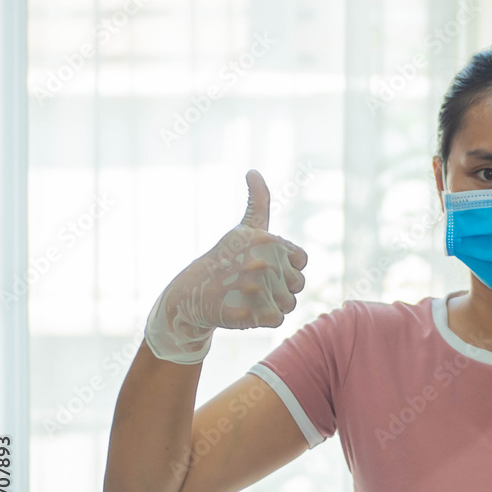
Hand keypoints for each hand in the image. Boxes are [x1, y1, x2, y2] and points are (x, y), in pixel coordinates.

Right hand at [144, 170, 307, 363]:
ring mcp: (252, 289)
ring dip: (275, 304)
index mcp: (265, 240)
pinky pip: (276, 320)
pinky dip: (265, 318)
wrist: (191, 293)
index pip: (301, 260)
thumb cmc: (225, 259)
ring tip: (252, 297)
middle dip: (284, 288)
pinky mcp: (245, 313)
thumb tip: (253, 171)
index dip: (290, 267)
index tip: (271, 266)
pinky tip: (248, 308)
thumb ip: (258, 202)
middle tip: (258, 285)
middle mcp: (261, 262)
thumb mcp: (244, 228)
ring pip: (289, 303)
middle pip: (298, 284)